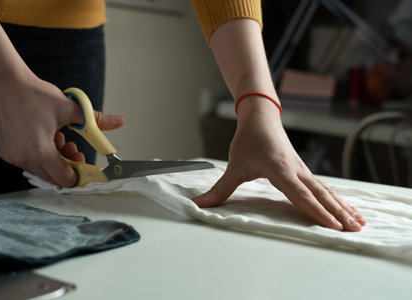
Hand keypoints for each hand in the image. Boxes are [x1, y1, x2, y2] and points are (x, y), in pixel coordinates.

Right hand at [0, 77, 124, 186]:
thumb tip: (120, 121)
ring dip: (54, 159)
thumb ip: (97, 121)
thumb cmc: (36, 95)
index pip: (65, 178)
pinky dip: (40, 155)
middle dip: (67, 165)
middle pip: (53, 177)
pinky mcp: (5, 152)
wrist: (7, 84)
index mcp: (41, 151)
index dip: (78, 173)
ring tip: (59, 138)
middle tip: (73, 145)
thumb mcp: (71, 108)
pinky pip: (28, 162)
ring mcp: (12, 157)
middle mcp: (24, 158)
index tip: (84, 162)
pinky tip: (44, 137)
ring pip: (41, 170)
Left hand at [193, 99, 365, 230]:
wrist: (261, 116)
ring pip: (327, 191)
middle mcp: (296, 170)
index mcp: (280, 169)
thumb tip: (200, 205)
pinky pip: (324, 187)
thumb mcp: (234, 165)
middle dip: (338, 213)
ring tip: (360, 222)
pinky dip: (337, 199)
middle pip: (321, 194)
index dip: (315, 211)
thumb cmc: (249, 139)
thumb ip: (220, 189)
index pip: (300, 194)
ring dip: (343, 207)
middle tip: (356, 230)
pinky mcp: (303, 170)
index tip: (332, 225)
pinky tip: (348, 207)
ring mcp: (302, 170)